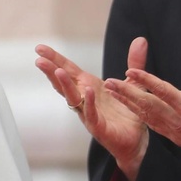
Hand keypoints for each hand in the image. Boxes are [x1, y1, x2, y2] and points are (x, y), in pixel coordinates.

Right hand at [35, 38, 150, 180]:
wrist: (136, 140)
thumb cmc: (129, 112)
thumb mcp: (133, 83)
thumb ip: (135, 62)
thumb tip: (141, 40)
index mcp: (88, 86)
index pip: (68, 69)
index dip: (55, 59)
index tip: (39, 48)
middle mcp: (84, 99)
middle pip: (64, 82)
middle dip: (51, 71)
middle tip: (39, 59)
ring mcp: (88, 113)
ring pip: (73, 98)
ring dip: (64, 85)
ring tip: (57, 71)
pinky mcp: (99, 127)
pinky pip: (91, 113)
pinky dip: (89, 102)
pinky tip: (86, 90)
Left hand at [103, 52, 180, 171]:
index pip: (163, 91)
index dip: (146, 80)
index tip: (130, 71)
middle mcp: (178, 119)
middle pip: (147, 103)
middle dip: (126, 92)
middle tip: (109, 81)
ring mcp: (173, 129)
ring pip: (145, 114)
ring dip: (127, 102)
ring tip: (112, 91)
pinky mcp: (173, 136)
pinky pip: (151, 123)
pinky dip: (138, 114)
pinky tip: (128, 107)